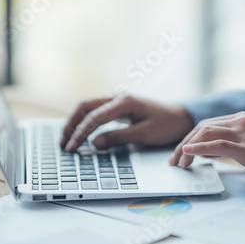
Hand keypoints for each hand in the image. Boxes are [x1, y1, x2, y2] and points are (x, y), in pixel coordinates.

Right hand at [61, 95, 194, 150]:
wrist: (181, 117)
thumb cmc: (167, 125)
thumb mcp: (145, 134)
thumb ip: (119, 137)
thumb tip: (94, 143)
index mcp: (124, 102)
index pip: (95, 116)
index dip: (80, 132)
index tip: (71, 146)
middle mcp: (117, 97)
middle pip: (85, 106)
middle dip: (71, 124)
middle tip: (63, 143)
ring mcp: (117, 101)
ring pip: (88, 108)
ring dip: (75, 122)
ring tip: (67, 139)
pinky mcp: (118, 107)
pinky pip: (96, 112)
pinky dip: (85, 121)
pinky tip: (80, 133)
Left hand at [169, 111, 244, 184]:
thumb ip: (231, 143)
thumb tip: (207, 152)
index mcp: (241, 119)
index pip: (207, 124)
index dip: (190, 138)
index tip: (180, 152)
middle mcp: (241, 122)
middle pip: (202, 128)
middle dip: (184, 143)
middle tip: (175, 161)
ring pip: (207, 134)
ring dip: (188, 148)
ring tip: (179, 162)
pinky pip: (219, 144)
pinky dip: (200, 148)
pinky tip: (188, 152)